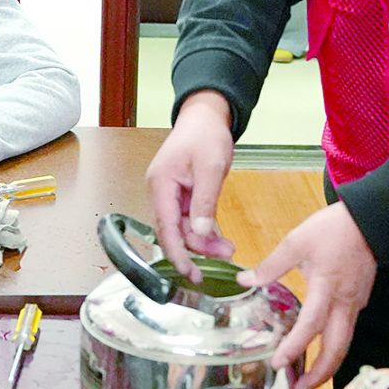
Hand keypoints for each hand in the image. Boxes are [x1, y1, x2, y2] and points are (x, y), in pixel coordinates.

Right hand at [144, 91, 235, 281]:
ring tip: (228, 249)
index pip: (166, 228)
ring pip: (184, 228)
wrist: (205, 115)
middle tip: (226, 256)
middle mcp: (161, 192)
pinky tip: (220, 240)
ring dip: (204, 241)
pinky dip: (205, 231)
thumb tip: (201, 234)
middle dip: (197, 248)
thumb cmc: (205, 134)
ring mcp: (170, 194)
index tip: (190, 273)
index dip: (177, 254)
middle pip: (175, 231)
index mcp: (161, 185)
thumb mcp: (211, 168)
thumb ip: (205, 201)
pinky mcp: (182, 195)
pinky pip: (191, 220)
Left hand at [241, 203, 375, 388]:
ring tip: (308, 380)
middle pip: (336, 349)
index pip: (311, 325)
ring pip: (344, 344)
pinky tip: (320, 350)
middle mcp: (344, 303)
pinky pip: (347, 331)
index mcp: (326, 289)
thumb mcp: (297, 242)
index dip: (295, 346)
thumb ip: (271, 265)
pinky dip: (333, 348)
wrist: (370, 220)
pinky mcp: (359, 301)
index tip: (278, 363)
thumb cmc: (334, 229)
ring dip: (327, 366)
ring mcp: (355, 304)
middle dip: (319, 375)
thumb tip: (245, 281)